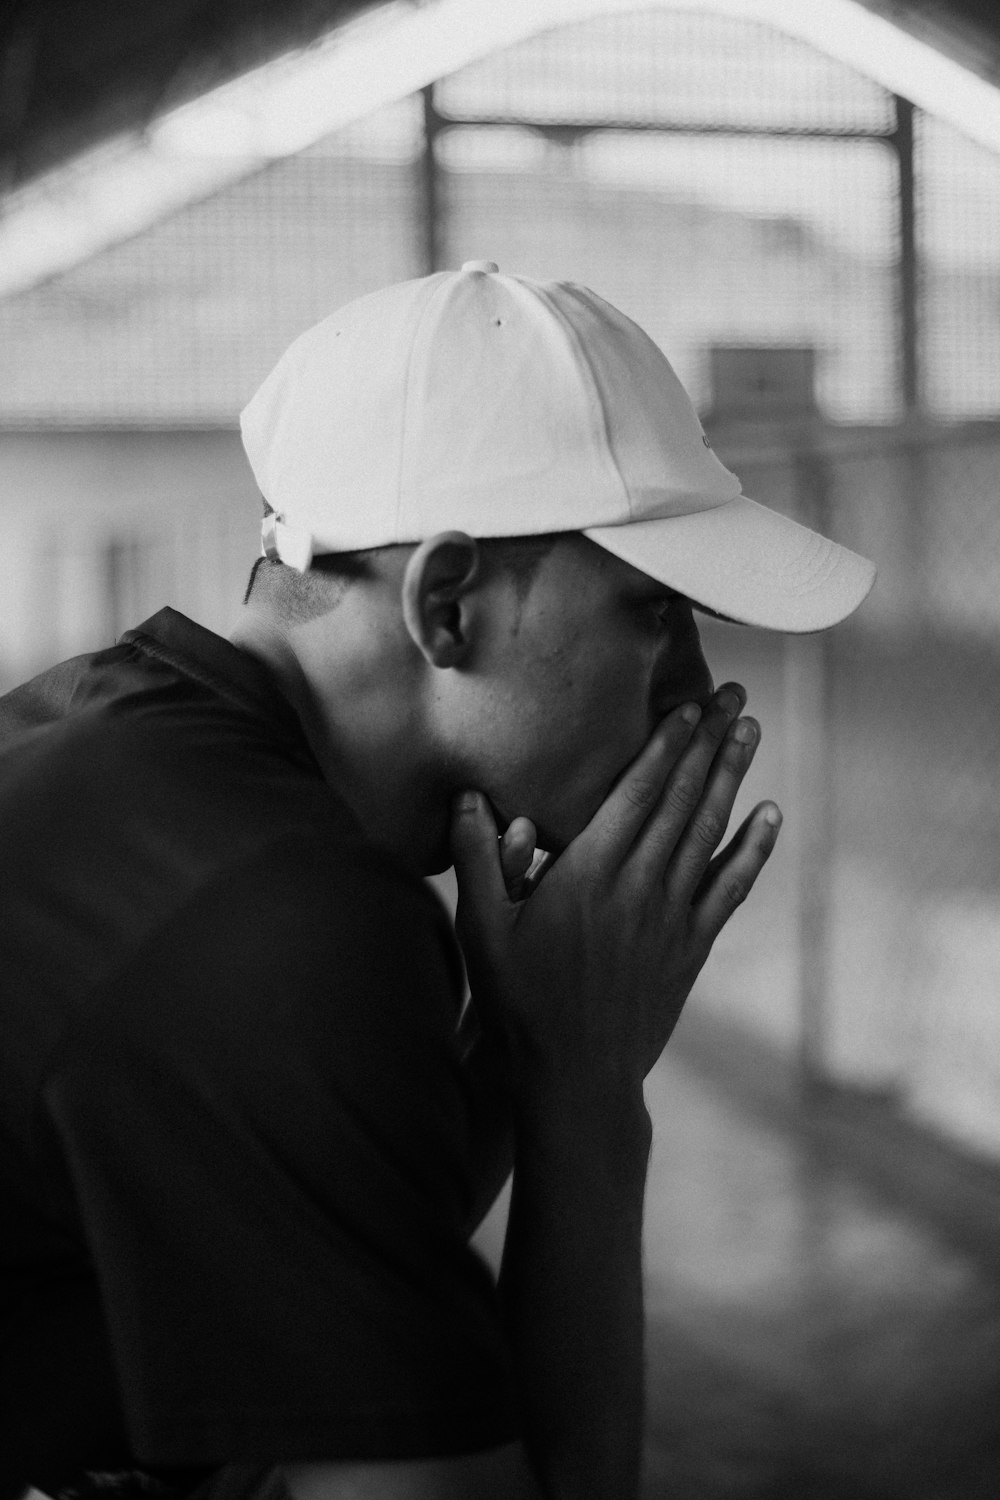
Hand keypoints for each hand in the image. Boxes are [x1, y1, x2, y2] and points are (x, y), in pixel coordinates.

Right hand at [450, 685, 781, 1097]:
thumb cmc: (521, 1001)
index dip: (666, 744)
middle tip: (732, 696)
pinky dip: (754, 848)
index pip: (636, 792)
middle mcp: (639, 884)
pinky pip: (731, 887)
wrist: (576, 1075)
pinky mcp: (691, 946)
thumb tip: (467, 796)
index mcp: (589, 872)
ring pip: (710, 832)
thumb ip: (477, 859)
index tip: (688, 705)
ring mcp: (672, 915)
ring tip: (750, 732)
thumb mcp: (483, 929)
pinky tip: (771, 814)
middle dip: (708, 742)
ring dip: (733, 777)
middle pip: (682, 799)